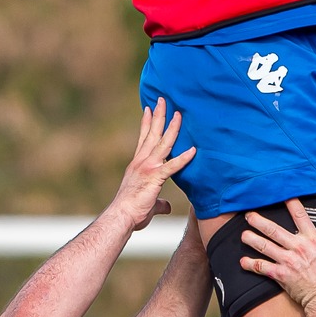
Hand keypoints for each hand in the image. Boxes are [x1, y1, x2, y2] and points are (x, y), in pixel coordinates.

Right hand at [107, 99, 195, 231]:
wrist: (121, 217)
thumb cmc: (131, 212)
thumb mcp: (148, 204)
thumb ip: (159, 202)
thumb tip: (166, 206)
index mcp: (137, 165)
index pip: (143, 138)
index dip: (146, 123)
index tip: (148, 108)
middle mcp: (141, 162)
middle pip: (152, 133)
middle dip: (158, 115)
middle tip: (162, 99)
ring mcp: (148, 168)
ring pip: (162, 143)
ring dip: (172, 127)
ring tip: (178, 113)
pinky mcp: (155, 177)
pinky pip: (172, 166)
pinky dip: (183, 158)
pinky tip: (194, 150)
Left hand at [239, 199, 315, 311]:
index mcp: (313, 240)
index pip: (300, 216)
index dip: (290, 203)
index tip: (282, 195)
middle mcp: (298, 247)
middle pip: (274, 229)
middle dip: (259, 221)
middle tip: (248, 215)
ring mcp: (288, 260)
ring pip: (264, 246)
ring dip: (251, 239)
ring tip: (243, 235)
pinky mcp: (281, 275)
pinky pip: (262, 267)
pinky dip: (251, 264)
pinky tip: (242, 262)